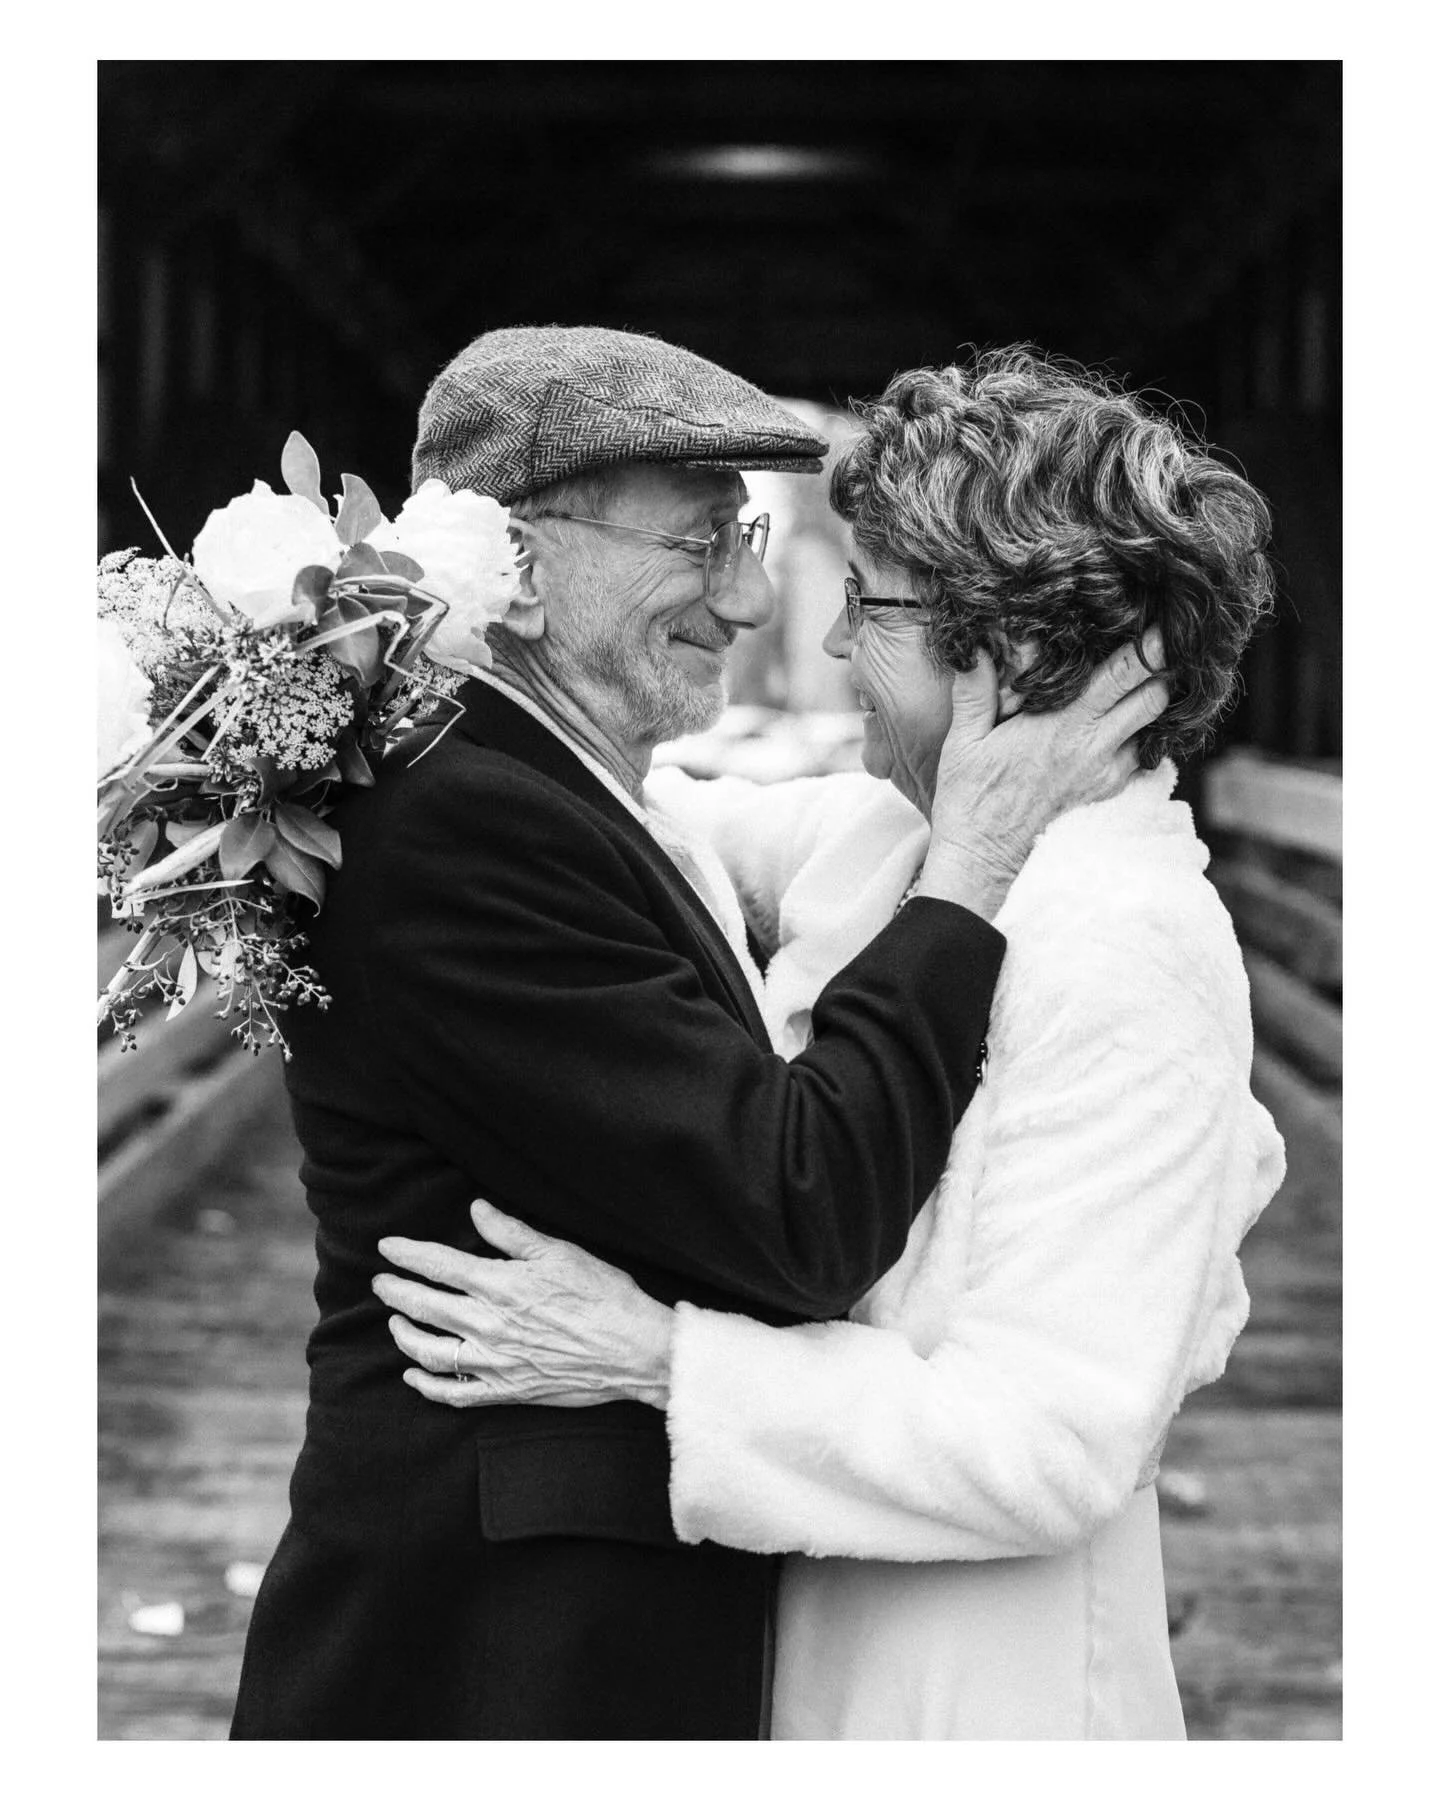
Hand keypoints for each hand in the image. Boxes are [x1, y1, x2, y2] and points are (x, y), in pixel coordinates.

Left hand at [372, 1199, 674, 1410]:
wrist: (633, 1350)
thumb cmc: (603, 1295)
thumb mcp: (560, 1252)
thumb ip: (512, 1233)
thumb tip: (476, 1210)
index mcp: (500, 1284)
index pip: (438, 1265)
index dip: (407, 1254)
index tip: (387, 1247)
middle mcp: (488, 1324)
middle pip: (424, 1306)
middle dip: (395, 1291)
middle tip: (380, 1282)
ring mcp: (494, 1362)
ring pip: (430, 1351)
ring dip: (404, 1335)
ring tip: (395, 1322)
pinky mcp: (506, 1390)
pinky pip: (454, 1394)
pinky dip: (426, 1387)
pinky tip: (413, 1375)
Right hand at [919, 630, 1168, 917]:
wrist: (983, 860)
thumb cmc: (970, 799)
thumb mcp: (963, 741)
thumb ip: (974, 690)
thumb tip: (974, 646)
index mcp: (1062, 725)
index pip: (1121, 675)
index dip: (1147, 647)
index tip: (1160, 624)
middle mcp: (1094, 748)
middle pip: (1154, 698)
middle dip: (1161, 671)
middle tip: (1159, 647)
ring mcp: (1106, 774)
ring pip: (1153, 729)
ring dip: (1151, 706)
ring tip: (1140, 684)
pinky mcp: (1107, 795)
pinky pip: (1139, 758)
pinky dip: (1138, 738)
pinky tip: (1118, 727)